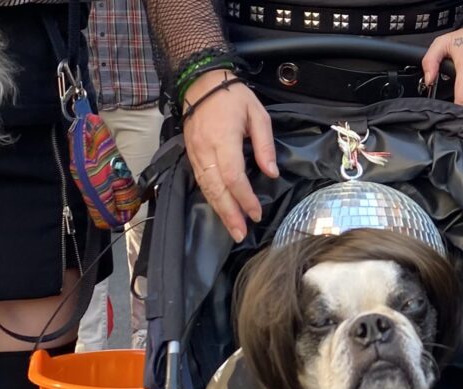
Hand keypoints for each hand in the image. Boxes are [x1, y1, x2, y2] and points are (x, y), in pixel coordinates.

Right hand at [181, 69, 278, 241]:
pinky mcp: (191, 155)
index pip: (233, 176)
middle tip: (241, 233)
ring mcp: (196, 153)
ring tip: (232, 229)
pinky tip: (221, 211)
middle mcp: (206, 150)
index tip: (256, 213)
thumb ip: (264, 145)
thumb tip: (271, 173)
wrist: (200, 81)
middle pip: (217, 189)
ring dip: (220, 211)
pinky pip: (201, 182)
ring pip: (207, 189)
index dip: (245, 198)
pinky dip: (211, 199)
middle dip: (230, 213)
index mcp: (223, 139)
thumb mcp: (257, 114)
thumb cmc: (233, 96)